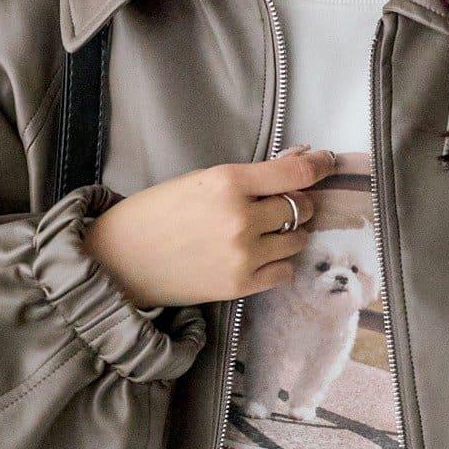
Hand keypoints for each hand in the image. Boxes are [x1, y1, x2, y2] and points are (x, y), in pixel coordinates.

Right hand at [81, 144, 338, 311]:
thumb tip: (299, 162)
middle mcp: (240, 219)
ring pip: (297, 240)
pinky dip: (280, 262)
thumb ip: (249, 176)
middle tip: (284, 204)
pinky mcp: (241, 286)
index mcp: (227, 182)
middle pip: (300, 207)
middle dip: (298, 203)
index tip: (327, 163)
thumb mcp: (200, 181)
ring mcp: (243, 255)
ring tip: (268, 232)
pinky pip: (284, 271)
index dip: (319, 166)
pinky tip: (262, 255)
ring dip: (291, 234)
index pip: (296, 174)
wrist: (121, 260)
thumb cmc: (156, 214)